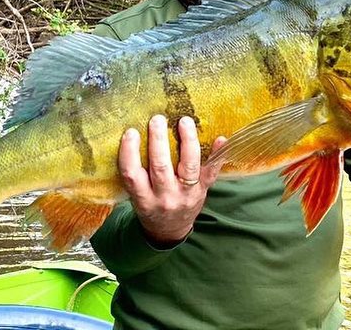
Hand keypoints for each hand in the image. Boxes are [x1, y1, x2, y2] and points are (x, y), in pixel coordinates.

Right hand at [119, 114, 225, 246]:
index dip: (130, 153)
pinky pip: (212, 172)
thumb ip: (135, 173)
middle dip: (158, 141)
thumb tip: (132, 135)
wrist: (170, 230)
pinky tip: (220, 139)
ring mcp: (186, 195)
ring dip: (187, 142)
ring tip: (184, 121)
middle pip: (161, 167)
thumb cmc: (150, 205)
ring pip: (188, 166)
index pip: (132, 175)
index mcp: (143, 199)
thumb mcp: (136, 196)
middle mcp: (165, 198)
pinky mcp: (203, 190)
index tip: (131, 132)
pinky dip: (217, 155)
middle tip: (157, 119)